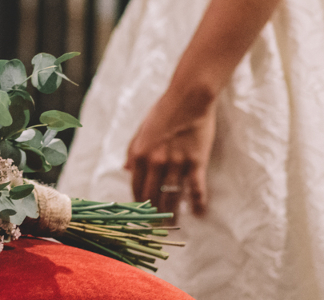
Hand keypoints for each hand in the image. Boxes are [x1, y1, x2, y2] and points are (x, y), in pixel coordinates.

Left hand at [125, 90, 216, 219]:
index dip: (139, 203)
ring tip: (173, 225)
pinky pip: (195, 189)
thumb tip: (126, 170)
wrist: (189, 97)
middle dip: (153, 214)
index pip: (136, 187)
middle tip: (157, 226)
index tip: (142, 213)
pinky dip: (197, 203)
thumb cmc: (163, 110)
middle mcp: (155, 162)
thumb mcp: (141, 129)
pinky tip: (198, 213)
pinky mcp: (196, 162)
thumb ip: (132, 150)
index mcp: (139, 153)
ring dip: (172, 214)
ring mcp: (176, 163)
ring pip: (172, 197)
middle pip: (153, 196)